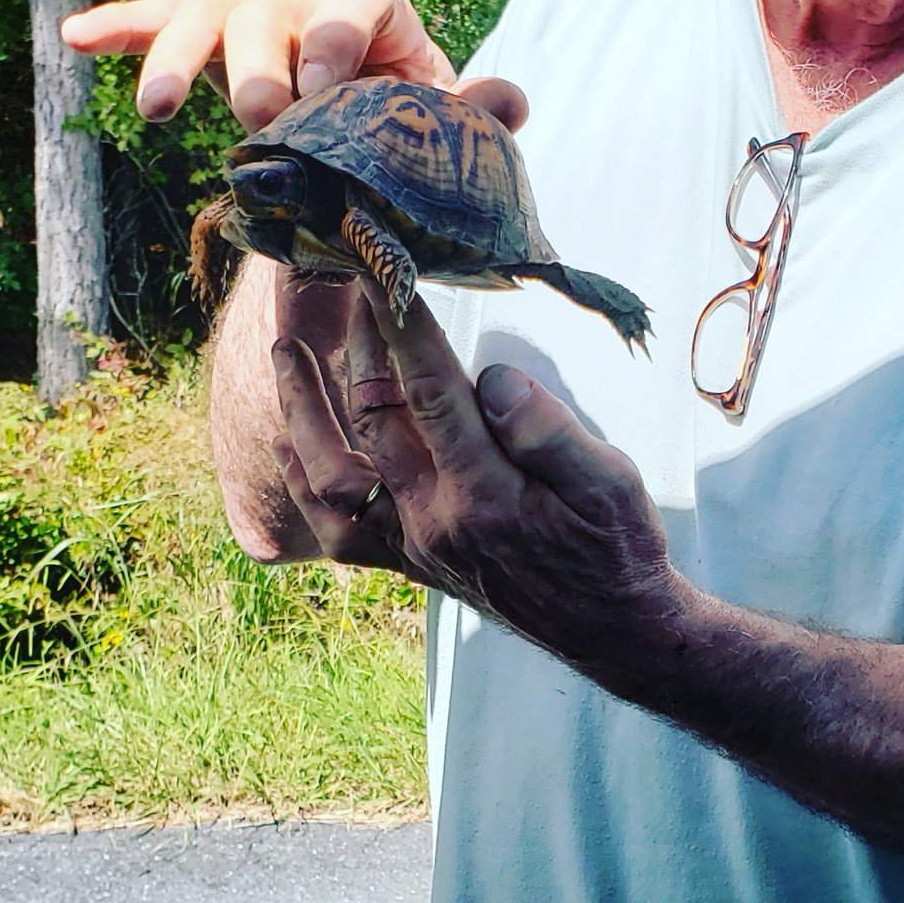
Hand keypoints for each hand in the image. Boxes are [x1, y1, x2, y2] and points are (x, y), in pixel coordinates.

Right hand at [60, 0, 455, 131]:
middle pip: (270, 11)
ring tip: (155, 110)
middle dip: (259, 64)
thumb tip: (508, 100)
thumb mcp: (452, 128)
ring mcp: (258, 27)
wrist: (378, 150)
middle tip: (262, 121)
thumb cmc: (415, 131)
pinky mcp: (217, 52)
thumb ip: (480, 113)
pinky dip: (124, 31)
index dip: (336, 30)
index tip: (323, 86)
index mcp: (375, 14)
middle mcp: (308, 9)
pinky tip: (76, 40)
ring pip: (209, 18)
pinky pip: (166, 28)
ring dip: (175, 57)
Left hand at [269, 280, 683, 670]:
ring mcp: (414, 546)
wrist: (609, 628)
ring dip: (303, 410)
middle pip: (374, 420)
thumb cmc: (616, 547)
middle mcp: (434, 522)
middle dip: (362, 345)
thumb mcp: (611, 483)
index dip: (405, 329)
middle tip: (359, 289)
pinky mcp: (410, 561)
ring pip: (332, 476)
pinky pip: (337, 526)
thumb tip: (495, 379)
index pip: (432, 393)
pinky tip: (291, 440)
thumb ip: (549, 431)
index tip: (385, 274)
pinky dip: (306, 480)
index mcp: (485, 496)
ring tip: (286, 352)